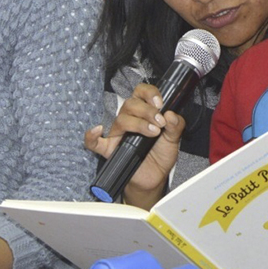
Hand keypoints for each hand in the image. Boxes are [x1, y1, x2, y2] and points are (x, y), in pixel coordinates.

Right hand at [85, 83, 184, 209]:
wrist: (155, 176)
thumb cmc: (161, 154)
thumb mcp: (174, 138)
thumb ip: (176, 126)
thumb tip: (171, 115)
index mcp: (142, 111)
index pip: (140, 92)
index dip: (149, 93)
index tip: (160, 104)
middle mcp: (128, 119)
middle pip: (130, 104)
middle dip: (147, 111)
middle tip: (160, 123)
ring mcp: (118, 134)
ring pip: (120, 120)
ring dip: (137, 124)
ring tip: (153, 132)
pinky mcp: (110, 150)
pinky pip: (94, 143)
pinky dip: (91, 136)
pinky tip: (97, 130)